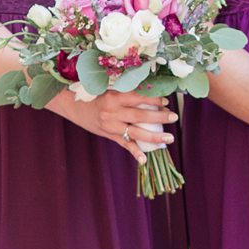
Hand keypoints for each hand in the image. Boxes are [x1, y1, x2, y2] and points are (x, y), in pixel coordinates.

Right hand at [59, 89, 175, 161]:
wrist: (74, 105)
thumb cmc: (96, 95)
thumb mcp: (111, 89)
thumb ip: (128, 92)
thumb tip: (153, 92)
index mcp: (114, 96)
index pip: (138, 97)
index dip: (154, 100)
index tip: (166, 101)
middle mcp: (112, 111)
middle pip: (140, 116)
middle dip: (159, 117)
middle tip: (174, 117)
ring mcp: (110, 125)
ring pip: (135, 132)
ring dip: (154, 137)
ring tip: (169, 138)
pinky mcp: (109, 135)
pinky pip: (124, 144)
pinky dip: (135, 152)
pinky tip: (144, 160)